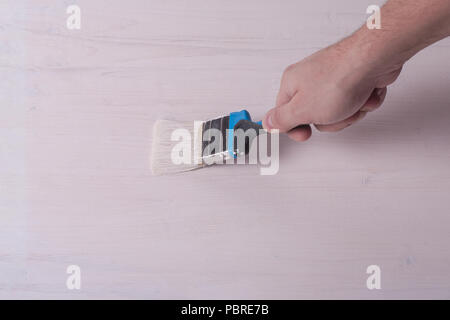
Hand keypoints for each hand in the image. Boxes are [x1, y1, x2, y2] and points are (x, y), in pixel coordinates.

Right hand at [263, 33, 401, 140]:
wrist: (375, 60)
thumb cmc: (340, 78)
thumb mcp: (302, 109)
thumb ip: (281, 120)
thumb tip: (268, 123)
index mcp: (292, 84)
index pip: (284, 114)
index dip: (296, 129)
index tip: (305, 134)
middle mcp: (310, 78)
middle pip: (315, 116)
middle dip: (331, 120)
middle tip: (335, 112)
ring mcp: (332, 78)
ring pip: (338, 111)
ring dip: (351, 112)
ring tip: (354, 102)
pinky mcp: (353, 78)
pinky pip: (355, 101)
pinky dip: (364, 101)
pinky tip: (366, 94)